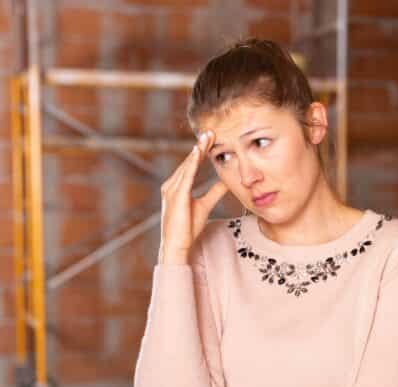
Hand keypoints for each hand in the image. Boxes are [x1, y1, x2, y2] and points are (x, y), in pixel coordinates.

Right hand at [159, 130, 228, 263]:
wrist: (178, 245)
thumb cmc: (188, 228)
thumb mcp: (205, 205)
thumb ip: (214, 192)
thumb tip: (226, 182)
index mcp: (177, 186)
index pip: (191, 164)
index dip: (201, 151)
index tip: (211, 138)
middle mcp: (171, 185)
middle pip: (188, 161)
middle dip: (200, 146)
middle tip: (211, 131)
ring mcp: (171, 190)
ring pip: (187, 165)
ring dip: (197, 150)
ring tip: (207, 137)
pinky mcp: (176, 196)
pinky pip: (186, 176)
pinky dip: (192, 163)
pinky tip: (198, 152)